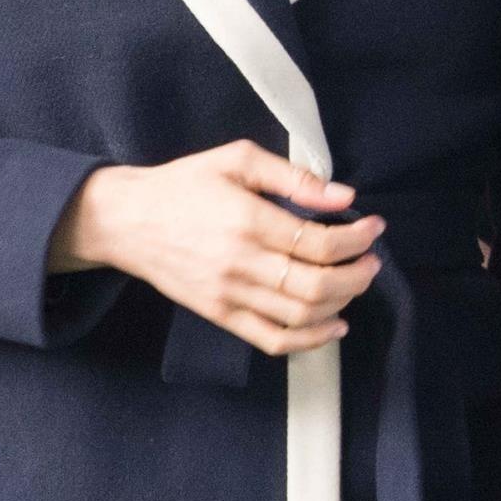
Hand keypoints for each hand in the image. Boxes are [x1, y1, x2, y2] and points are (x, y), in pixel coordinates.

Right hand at [51, 142, 381, 356]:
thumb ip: (293, 177)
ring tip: (355, 283)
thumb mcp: (237, 160)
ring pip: (300, 315)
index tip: (374, 228)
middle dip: (357, 275)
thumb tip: (344, 197)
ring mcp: (229, 294)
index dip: (356, 239)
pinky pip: (272, 339)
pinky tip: (334, 326)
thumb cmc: (184, 184)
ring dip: (341, 304)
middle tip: (371, 260)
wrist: (127, 221)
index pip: (318, 242)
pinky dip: (310, 340)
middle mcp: (240, 262)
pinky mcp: (220, 315)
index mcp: (246, 219)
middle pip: (315, 285)